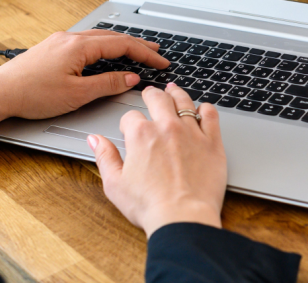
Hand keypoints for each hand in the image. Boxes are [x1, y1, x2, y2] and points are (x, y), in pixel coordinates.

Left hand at [0, 31, 168, 140]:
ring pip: (99, 37)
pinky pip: (86, 41)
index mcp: (79, 46)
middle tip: (157, 52)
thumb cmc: (31, 95)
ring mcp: (60, 41)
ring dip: (121, 44)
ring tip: (137, 51)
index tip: (161, 62)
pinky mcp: (52, 47)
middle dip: (138, 44)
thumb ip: (108, 84)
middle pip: (113, 37)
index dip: (145, 53)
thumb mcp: (77, 94)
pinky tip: (107, 54)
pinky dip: (104, 46)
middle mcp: (70, 38)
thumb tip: (130, 79)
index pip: (122, 45)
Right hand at [89, 84, 226, 237]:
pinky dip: (206, 109)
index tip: (130, 129)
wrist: (182, 216)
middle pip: (158, 99)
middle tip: (151, 94)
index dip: (128, 123)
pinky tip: (203, 109)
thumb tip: (95, 140)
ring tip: (174, 90)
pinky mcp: (212, 142)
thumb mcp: (115, 184)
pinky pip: (211, 115)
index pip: (131, 117)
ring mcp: (192, 132)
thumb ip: (105, 157)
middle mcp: (166, 128)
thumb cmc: (150, 205)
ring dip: (177, 94)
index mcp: (141, 135)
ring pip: (184, 102)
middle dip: (152, 95)